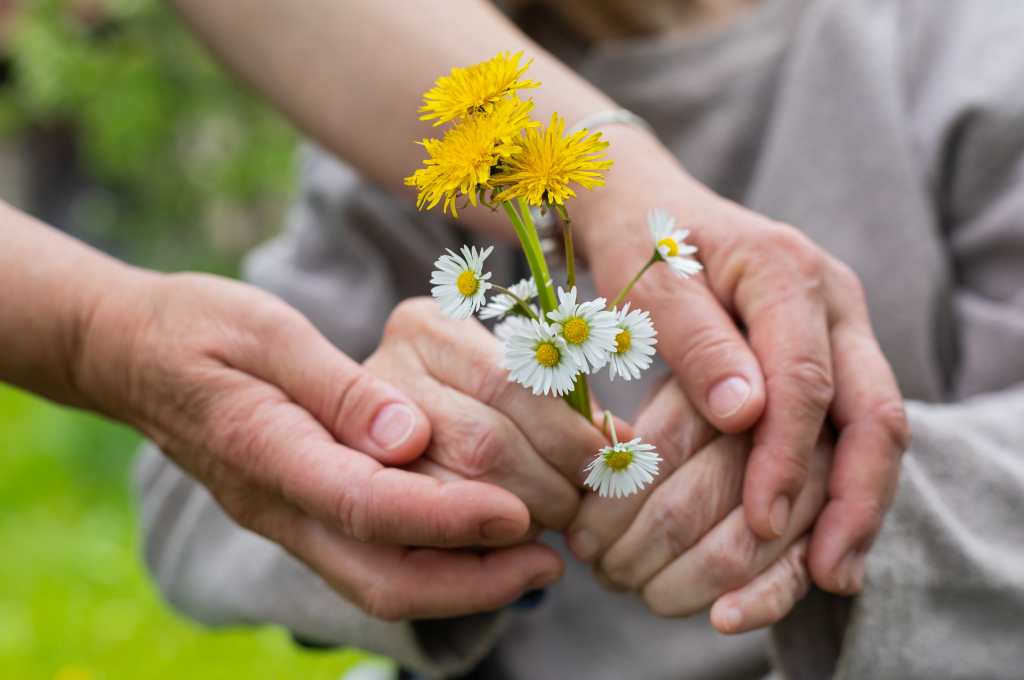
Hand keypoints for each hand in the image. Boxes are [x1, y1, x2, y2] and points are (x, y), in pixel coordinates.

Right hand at [75, 271, 564, 619]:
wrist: (131, 355)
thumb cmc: (198, 328)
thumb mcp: (265, 332)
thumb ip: (337, 387)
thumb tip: (411, 436)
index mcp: (266, 452)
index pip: (366, 505)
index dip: (447, 517)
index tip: (517, 514)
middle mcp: (277, 505)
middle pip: (380, 577)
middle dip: (472, 582)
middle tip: (548, 562)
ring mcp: (286, 519)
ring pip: (379, 582)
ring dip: (462, 582)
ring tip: (534, 559)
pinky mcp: (299, 514)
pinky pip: (371, 560)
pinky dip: (434, 562)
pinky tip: (481, 540)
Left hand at [573, 126, 908, 593]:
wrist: (648, 203)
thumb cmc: (639, 240)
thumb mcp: (647, 281)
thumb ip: (696, 340)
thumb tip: (747, 415)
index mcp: (788, 271)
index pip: (807, 377)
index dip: (787, 455)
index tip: (762, 520)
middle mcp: (833, 303)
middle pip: (874, 409)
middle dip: (855, 497)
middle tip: (828, 571)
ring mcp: (839, 332)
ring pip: (875, 427)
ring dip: (857, 505)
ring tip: (830, 576)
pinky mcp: (828, 361)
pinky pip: (851, 430)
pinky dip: (840, 487)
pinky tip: (819, 546)